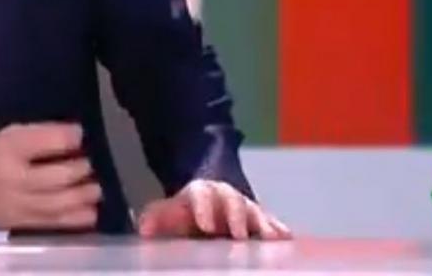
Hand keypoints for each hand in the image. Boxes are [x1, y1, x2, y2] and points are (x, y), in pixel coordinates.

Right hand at [0, 123, 101, 229]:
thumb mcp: (2, 138)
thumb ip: (35, 137)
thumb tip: (73, 136)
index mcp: (4, 150)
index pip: (40, 141)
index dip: (67, 136)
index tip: (79, 133)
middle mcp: (12, 179)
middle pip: (55, 176)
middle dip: (79, 168)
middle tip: (88, 163)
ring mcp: (17, 205)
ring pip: (57, 202)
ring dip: (82, 195)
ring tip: (95, 188)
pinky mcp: (21, 224)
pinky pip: (53, 222)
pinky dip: (76, 218)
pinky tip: (91, 212)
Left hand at [136, 179, 291, 239]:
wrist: (210, 203)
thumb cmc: (188, 212)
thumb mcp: (170, 211)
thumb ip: (157, 218)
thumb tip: (145, 230)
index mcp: (201, 192)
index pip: (201, 195)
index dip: (204, 208)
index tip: (206, 226)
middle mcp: (226, 196)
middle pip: (232, 200)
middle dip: (236, 216)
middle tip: (239, 235)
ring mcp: (246, 207)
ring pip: (256, 211)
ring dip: (263, 224)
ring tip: (271, 238)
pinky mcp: (262, 220)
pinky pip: (273, 223)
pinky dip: (279, 230)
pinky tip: (287, 240)